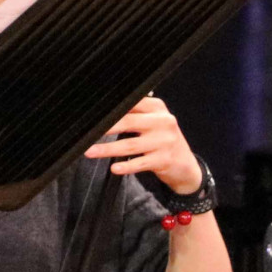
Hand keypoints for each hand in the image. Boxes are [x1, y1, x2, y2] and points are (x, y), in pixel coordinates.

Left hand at [85, 96, 203, 195]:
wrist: (186, 166)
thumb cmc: (162, 141)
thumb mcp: (153, 122)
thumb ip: (133, 115)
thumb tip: (102, 113)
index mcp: (158, 108)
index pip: (131, 104)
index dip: (111, 109)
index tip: (92, 114)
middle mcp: (163, 122)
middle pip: (128, 122)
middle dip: (105, 128)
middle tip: (86, 133)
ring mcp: (165, 141)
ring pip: (130, 145)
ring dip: (107, 149)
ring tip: (90, 151)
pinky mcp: (164, 160)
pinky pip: (140, 163)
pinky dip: (126, 166)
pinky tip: (114, 168)